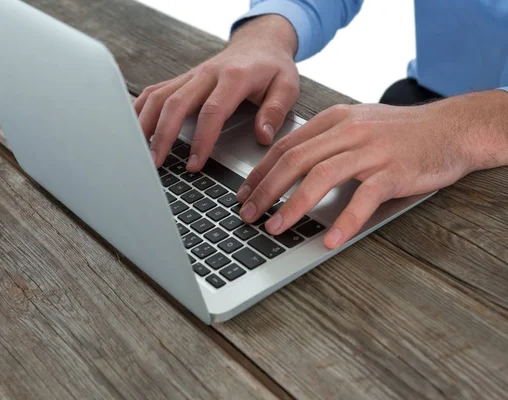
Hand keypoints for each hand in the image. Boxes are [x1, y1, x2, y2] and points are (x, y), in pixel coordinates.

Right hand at [134, 15, 299, 170]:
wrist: (260, 43)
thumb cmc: (272, 68)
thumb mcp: (287, 86)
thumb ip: (276, 110)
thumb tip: (263, 136)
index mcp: (233, 78)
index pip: (211, 111)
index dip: (201, 140)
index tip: (194, 164)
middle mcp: (206, 75)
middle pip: (175, 104)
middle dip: (162, 136)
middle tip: (154, 164)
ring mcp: (190, 76)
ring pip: (158, 97)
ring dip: (144, 125)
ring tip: (138, 153)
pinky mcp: (181, 80)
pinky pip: (153, 92)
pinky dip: (139, 110)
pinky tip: (132, 130)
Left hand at [236, 90, 507, 248]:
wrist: (452, 128)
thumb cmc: (402, 131)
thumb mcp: (357, 124)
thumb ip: (325, 141)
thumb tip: (289, 167)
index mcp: (335, 120)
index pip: (287, 146)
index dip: (260, 172)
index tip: (244, 192)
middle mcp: (349, 132)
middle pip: (295, 161)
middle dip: (265, 190)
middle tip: (248, 214)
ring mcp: (371, 151)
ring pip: (321, 177)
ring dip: (293, 206)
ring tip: (276, 228)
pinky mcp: (394, 171)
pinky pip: (364, 198)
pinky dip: (344, 220)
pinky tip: (329, 239)